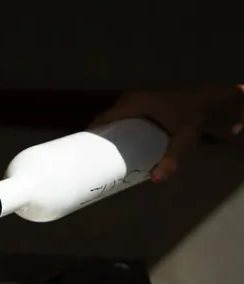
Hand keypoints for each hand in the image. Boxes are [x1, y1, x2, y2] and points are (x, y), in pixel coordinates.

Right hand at [91, 86, 243, 181]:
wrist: (208, 104)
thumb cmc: (192, 119)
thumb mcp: (183, 140)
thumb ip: (170, 159)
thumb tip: (155, 180)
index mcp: (134, 104)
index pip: (104, 118)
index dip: (90, 134)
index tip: (79, 152)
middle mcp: (130, 99)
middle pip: (105, 119)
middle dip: (96, 138)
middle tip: (88, 159)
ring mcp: (134, 100)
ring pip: (112, 118)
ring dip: (104, 134)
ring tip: (96, 155)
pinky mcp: (139, 105)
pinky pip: (119, 116)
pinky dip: (112, 128)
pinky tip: (111, 144)